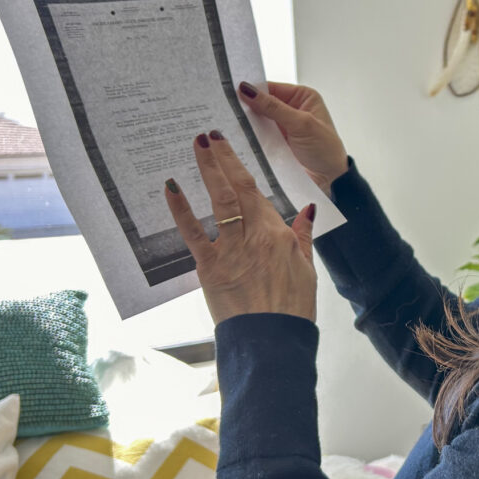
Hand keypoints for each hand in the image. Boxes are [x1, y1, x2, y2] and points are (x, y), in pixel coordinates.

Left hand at [164, 130, 316, 324]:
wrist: (272, 342)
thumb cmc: (291, 309)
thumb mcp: (307, 269)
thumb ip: (304, 236)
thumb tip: (307, 210)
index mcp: (279, 236)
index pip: (257, 191)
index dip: (239, 165)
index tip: (227, 145)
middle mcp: (255, 237)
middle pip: (236, 189)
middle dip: (221, 159)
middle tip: (208, 136)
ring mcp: (232, 251)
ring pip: (219, 202)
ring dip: (206, 172)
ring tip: (196, 148)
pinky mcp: (211, 268)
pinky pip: (193, 233)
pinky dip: (181, 209)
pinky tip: (171, 188)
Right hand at [239, 81, 347, 193]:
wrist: (330, 181)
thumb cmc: (326, 150)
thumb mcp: (301, 124)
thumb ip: (274, 108)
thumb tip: (249, 91)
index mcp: (303, 97)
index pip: (272, 88)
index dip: (253, 90)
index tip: (233, 92)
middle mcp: (292, 109)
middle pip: (262, 103)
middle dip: (248, 107)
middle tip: (227, 109)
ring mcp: (283, 127)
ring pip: (258, 120)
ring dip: (247, 123)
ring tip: (228, 122)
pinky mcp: (276, 143)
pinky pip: (258, 136)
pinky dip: (250, 137)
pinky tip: (237, 136)